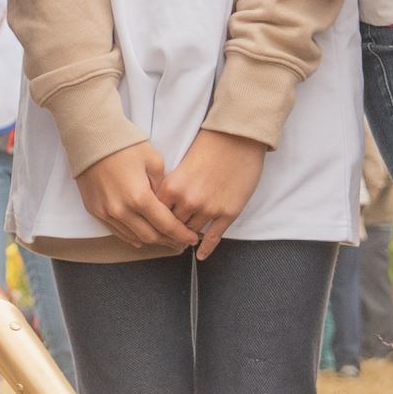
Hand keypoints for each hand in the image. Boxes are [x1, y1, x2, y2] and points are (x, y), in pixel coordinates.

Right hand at [75, 141, 199, 253]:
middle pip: (150, 236)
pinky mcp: (95, 210)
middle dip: (168, 241)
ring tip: (164, 239)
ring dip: (151, 240)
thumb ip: (163, 186)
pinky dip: (132, 236)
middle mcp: (122, 210)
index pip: (166, 225)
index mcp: (139, 197)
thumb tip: (166, 203)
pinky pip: (117, 231)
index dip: (181, 234)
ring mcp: (106, 212)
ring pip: (133, 237)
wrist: (90, 138)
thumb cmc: (124, 144)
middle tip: (181, 242)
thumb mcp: (154, 160)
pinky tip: (141, 238)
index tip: (192, 239)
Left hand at [162, 128, 268, 257]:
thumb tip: (163, 205)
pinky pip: (214, 237)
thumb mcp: (180, 165)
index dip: (156, 221)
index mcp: (172, 187)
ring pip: (192, 232)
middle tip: (169, 235)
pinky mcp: (228, 213)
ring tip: (184, 240)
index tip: (154, 226)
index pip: (157, 214)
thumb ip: (171, 187)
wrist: (238, 138)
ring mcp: (209, 209)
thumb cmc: (210, 145)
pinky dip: (206, 248)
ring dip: (188, 235)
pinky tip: (200, 255)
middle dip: (171, 230)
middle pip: (173, 226)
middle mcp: (188, 201)